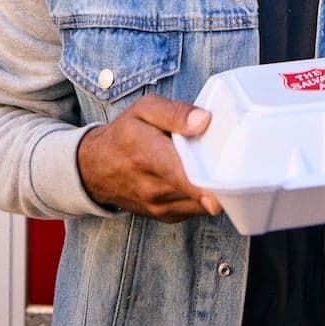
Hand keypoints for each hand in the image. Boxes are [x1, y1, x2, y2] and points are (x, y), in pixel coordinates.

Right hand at [75, 95, 220, 221]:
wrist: (94, 169)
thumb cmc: (123, 135)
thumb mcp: (144, 109)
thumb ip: (175, 112)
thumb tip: (205, 120)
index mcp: (150, 157)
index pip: (184, 177)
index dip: (210, 184)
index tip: (230, 184)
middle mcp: (155, 189)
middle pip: (202, 191)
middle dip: (220, 176)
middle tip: (230, 157)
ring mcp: (161, 207)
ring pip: (202, 203)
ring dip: (212, 187)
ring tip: (210, 164)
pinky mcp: (167, 216)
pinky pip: (196, 209)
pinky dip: (202, 195)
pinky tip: (197, 177)